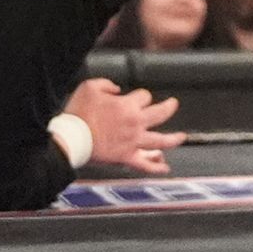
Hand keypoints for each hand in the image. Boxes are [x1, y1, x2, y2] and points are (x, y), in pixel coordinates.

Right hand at [64, 77, 185, 175]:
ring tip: (181, 137)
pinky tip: (165, 168)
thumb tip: (117, 89)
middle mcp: (135, 123)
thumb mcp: (89, 87)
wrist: (71, 139)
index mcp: (128, 106)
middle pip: (160, 113)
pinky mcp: (126, 158)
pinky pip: (145, 164)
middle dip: (169, 107)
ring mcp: (133, 142)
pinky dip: (156, 167)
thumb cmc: (78, 114)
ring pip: (160, 141)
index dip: (139, 96)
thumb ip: (106, 84)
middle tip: (173, 104)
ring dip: (173, 139)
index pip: (144, 96)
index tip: (131, 98)